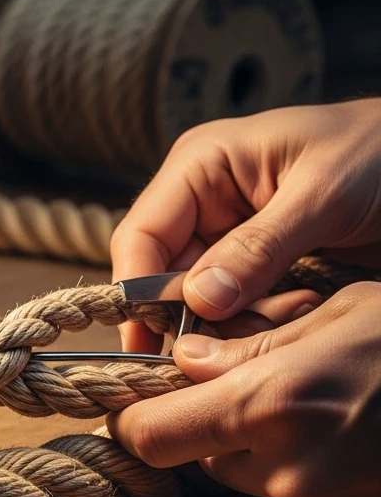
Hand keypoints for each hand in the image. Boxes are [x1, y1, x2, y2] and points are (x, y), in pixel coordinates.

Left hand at [107, 282, 380, 496]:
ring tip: (314, 406)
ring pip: (243, 480)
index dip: (131, 419)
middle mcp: (287, 469)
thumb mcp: (341, 310)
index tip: (130, 404)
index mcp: (271, 403)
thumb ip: (251, 341)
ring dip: (256, 448)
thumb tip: (186, 358)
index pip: (149, 435)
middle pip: (194, 458)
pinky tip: (345, 440)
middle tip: (243, 388)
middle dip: (203, 425)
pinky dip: (301, 474)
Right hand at [111, 99, 380, 352]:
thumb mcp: (323, 195)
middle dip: (195, 315)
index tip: (157, 340)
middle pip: (161, 277)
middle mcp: (200, 203)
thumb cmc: (379, 152)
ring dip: (235, 322)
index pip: (140, 236)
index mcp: (199, 167)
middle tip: (230, 344)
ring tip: (291, 314)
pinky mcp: (253, 265)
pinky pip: (234, 307)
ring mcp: (225, 236)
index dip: (139, 290)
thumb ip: (258, 248)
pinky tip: (300, 311)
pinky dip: (258, 322)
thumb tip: (199, 300)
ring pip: (197, 301)